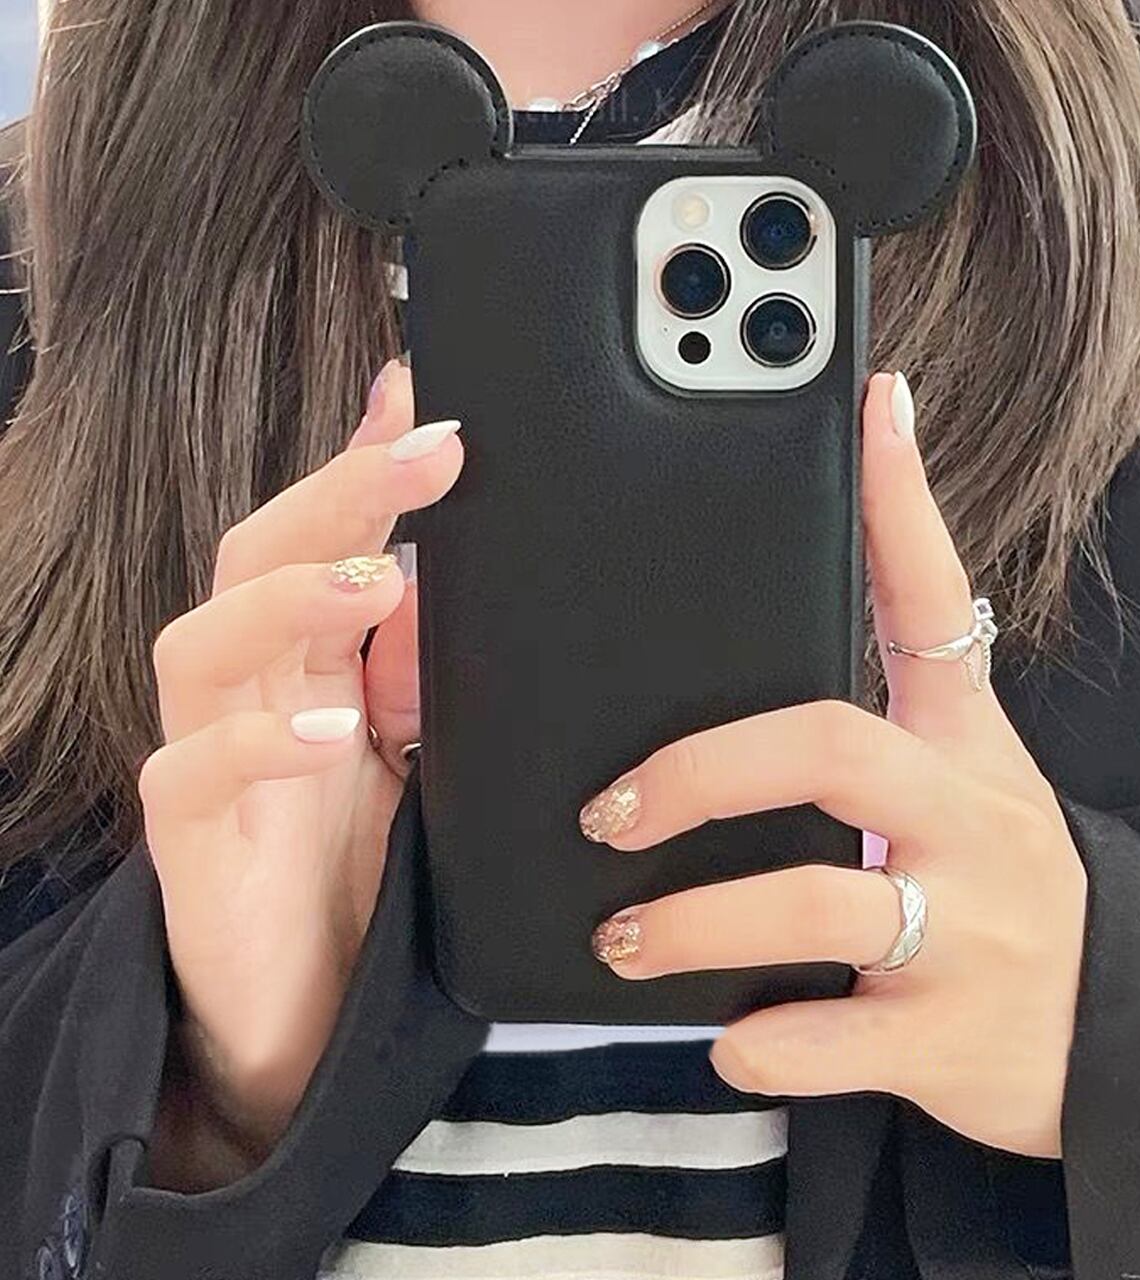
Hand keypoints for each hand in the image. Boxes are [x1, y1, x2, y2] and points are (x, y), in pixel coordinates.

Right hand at [138, 357, 460, 1180]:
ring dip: (290, 598)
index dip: (362, 461)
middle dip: (339, 496)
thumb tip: (448, 572)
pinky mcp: (186, 840)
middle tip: (427, 453)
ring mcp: (207, 758)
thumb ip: (418, 668)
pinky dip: (259, 744)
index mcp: (309, 661)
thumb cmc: (359, 873)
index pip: (322, 535)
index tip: (425, 395)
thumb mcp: (413, 753)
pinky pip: (191, 773)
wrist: (305, 1011)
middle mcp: (252, 691)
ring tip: (374, 580)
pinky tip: (330, 733)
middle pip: (257, 558)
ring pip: (203, 641)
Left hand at [579, 372, 1087, 1158]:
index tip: (867, 403)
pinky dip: (762, 1041)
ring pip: (815, 906)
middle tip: (612, 809)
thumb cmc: (997, 884)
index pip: (929, 599)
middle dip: (702, 769)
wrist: (1111, 1036)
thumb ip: (889, 697)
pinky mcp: (951, 1040)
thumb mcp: (963, 776)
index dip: (897, 500)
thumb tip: (818, 618)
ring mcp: (967, 933)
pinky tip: (725, 1034)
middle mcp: (966, 821)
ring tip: (621, 937)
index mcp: (959, 746)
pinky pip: (831, 1042)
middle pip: (829, 746)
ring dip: (694, 922)